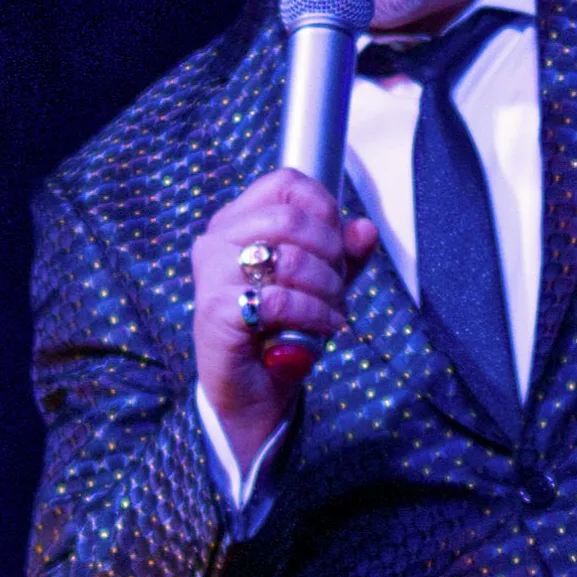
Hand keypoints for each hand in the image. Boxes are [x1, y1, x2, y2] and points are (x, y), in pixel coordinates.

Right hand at [192, 171, 377, 465]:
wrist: (253, 392)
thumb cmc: (282, 331)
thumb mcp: (321, 285)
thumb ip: (344, 254)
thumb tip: (365, 229)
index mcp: (236, 222)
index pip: (286, 184)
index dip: (324, 210)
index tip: (338, 247)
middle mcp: (216, 241)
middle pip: (291, 221)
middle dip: (331, 257)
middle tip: (338, 288)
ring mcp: (212, 275)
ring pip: (289, 259)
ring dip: (327, 289)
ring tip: (332, 311)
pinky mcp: (216, 311)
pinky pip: (280, 300)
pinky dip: (313, 315)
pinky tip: (324, 328)